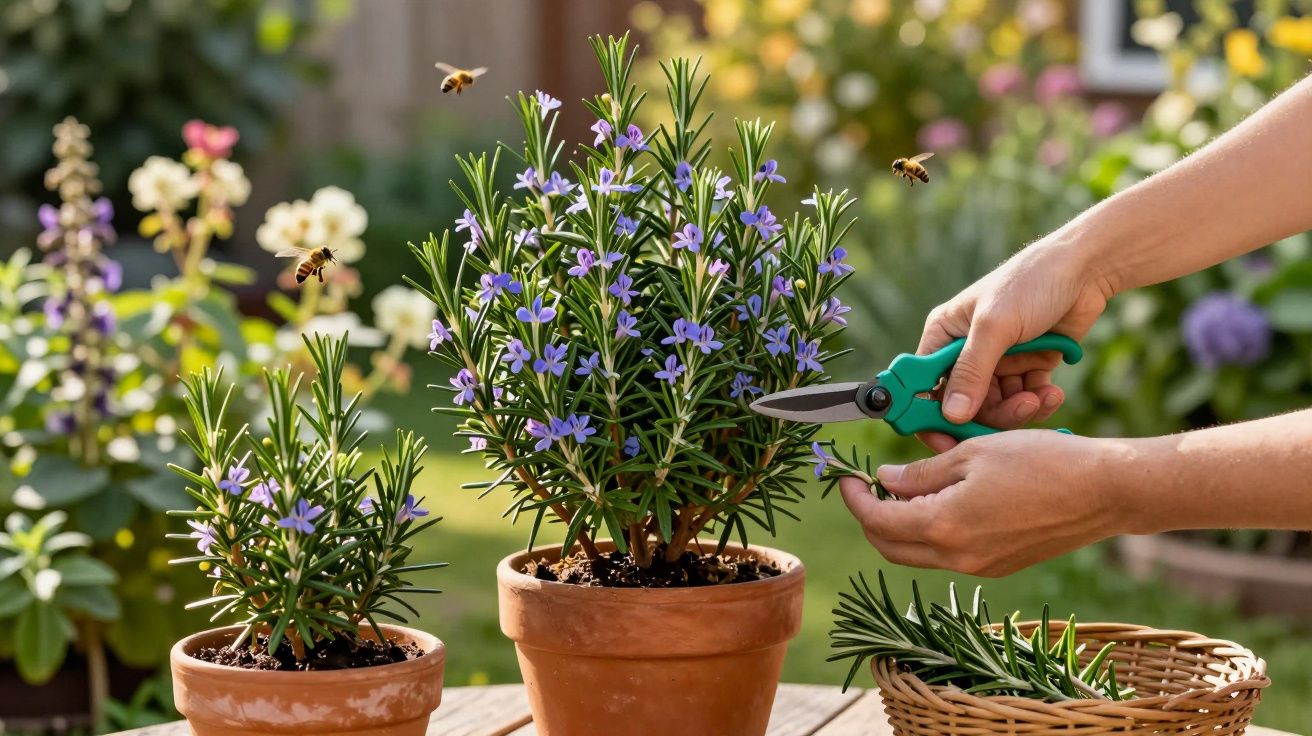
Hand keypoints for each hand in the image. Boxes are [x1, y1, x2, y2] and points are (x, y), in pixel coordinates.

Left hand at [837, 431, 1129, 576]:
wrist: (1105, 491)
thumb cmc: (1042, 461)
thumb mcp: (973, 453)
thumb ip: (922, 472)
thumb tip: (886, 480)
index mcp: (944, 526)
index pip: (876, 520)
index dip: (854, 498)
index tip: (846, 477)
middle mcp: (957, 557)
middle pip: (889, 546)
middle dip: (870, 516)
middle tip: (868, 485)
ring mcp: (979, 567)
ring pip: (917, 554)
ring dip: (900, 525)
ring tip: (904, 487)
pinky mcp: (998, 566)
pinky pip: (947, 555)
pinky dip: (931, 530)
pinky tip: (940, 499)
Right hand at [917, 239, 1112, 452]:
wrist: (1086, 270)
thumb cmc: (1031, 283)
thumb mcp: (995, 326)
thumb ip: (972, 371)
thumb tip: (951, 415)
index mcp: (945, 335)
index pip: (925, 386)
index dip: (931, 417)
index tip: (946, 442)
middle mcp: (967, 351)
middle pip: (965, 405)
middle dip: (991, 414)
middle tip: (1018, 410)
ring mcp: (998, 361)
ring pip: (996, 407)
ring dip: (1019, 409)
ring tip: (1040, 397)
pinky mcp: (1027, 367)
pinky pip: (1024, 399)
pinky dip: (1038, 401)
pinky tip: (1052, 392)